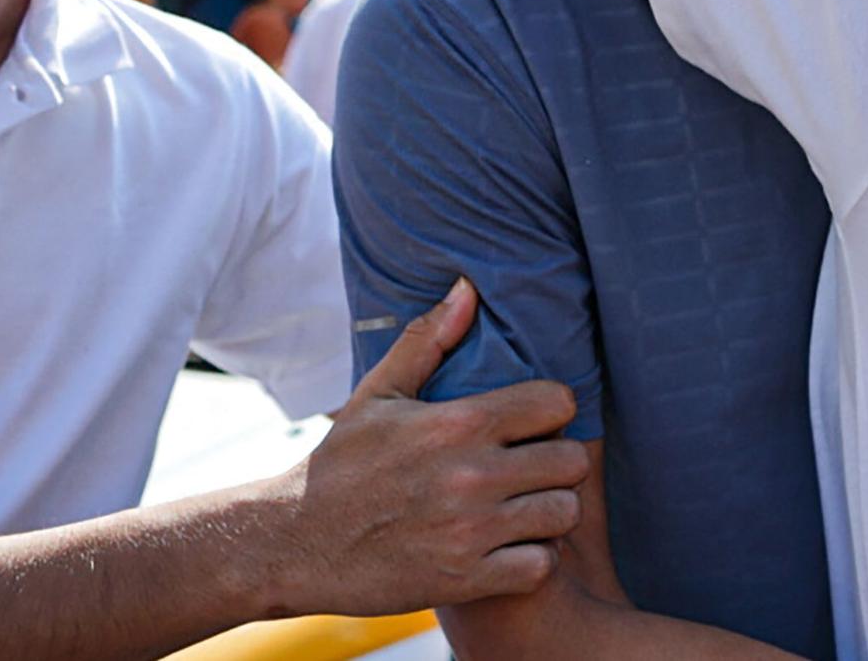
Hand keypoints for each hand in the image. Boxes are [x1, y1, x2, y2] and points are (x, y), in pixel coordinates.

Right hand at [257, 279, 590, 617]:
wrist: (294, 542)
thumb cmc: (341, 463)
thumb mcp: (377, 394)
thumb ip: (428, 340)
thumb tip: (469, 289)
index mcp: (457, 423)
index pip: (558, 403)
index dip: (553, 411)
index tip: (533, 424)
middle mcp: (471, 474)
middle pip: (573, 461)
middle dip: (558, 463)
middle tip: (532, 470)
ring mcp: (470, 530)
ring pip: (564, 514)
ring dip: (550, 513)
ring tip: (524, 509)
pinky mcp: (465, 579)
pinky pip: (540, 566)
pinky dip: (532, 560)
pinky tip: (509, 548)